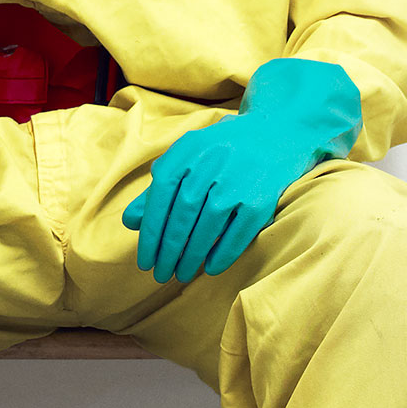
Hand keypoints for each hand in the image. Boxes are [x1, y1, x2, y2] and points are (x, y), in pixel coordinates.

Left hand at [123, 58, 361, 283]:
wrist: (278, 133)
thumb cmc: (222, 151)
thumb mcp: (187, 158)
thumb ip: (158, 188)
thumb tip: (129, 222)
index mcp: (186, 150)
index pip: (159, 198)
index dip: (150, 234)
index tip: (144, 261)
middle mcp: (210, 164)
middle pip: (181, 217)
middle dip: (167, 251)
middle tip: (160, 275)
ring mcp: (237, 181)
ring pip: (206, 228)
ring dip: (191, 257)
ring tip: (180, 274)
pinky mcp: (261, 198)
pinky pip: (237, 234)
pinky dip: (222, 254)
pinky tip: (210, 268)